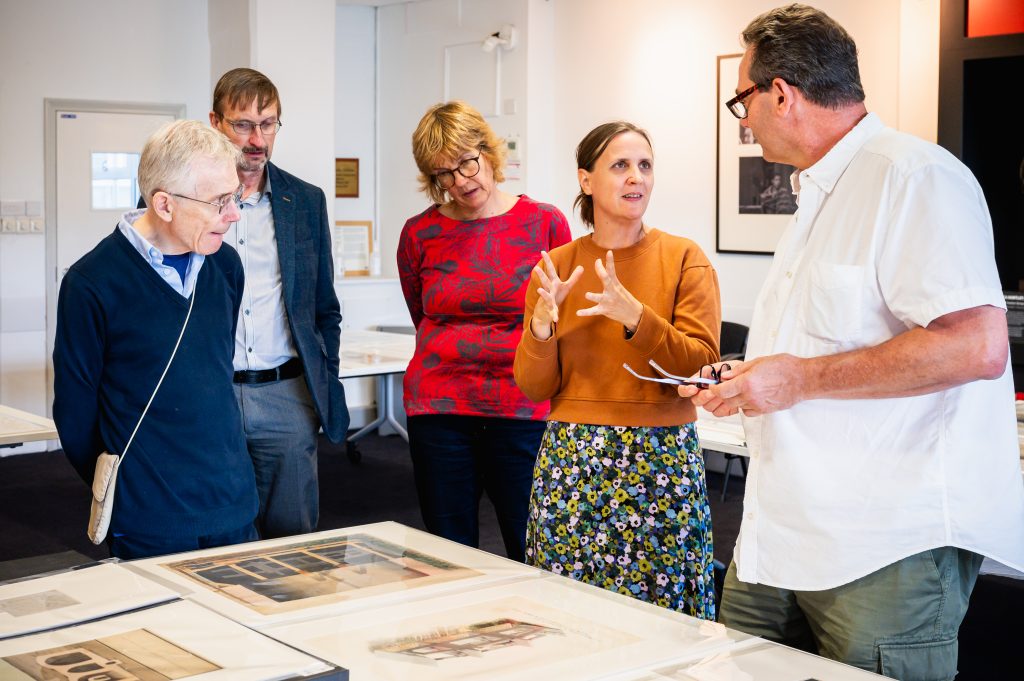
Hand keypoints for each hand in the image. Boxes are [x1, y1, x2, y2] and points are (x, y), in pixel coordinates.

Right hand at [531, 250, 582, 339]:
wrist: (546, 313)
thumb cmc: (557, 297)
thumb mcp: (566, 287)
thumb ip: (574, 277)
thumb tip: (582, 266)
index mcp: (553, 283)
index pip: (550, 270)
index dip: (547, 261)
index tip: (542, 251)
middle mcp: (549, 290)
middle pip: (545, 281)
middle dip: (541, 275)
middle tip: (536, 268)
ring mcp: (548, 300)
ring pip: (545, 296)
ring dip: (543, 293)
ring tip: (539, 290)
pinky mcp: (550, 310)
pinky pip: (552, 312)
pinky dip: (554, 315)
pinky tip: (555, 319)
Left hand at [577, 251, 642, 330]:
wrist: (633, 314)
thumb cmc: (624, 298)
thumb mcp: (619, 287)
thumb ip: (610, 278)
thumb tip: (602, 267)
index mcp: (615, 284)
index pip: (612, 270)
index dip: (610, 261)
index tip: (609, 252)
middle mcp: (612, 291)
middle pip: (606, 279)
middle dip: (602, 271)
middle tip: (598, 263)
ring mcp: (608, 301)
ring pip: (599, 298)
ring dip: (593, 296)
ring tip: (587, 295)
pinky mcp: (604, 310)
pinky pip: (593, 311)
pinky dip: (586, 312)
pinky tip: (578, 312)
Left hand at [678, 355, 804, 416]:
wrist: (804, 380)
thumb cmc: (785, 368)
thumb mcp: (758, 362)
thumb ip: (739, 370)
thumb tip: (725, 376)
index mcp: (747, 383)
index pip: (721, 391)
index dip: (714, 389)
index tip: (713, 387)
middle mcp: (751, 396)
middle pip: (727, 400)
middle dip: (724, 394)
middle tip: (725, 387)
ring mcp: (758, 405)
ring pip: (737, 406)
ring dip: (734, 400)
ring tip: (741, 390)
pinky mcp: (765, 411)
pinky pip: (748, 411)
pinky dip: (745, 406)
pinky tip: (750, 397)